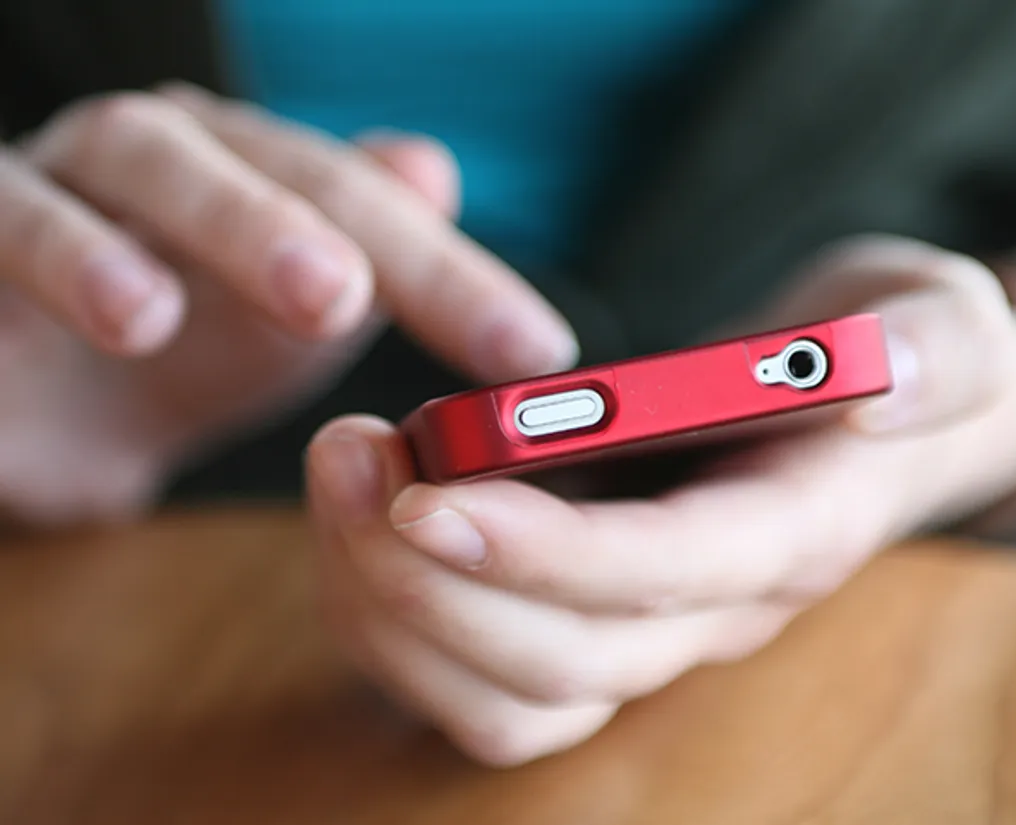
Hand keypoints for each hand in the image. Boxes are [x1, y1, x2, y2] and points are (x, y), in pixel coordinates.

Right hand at [0, 84, 575, 523]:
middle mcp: (158, 162)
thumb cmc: (179, 351)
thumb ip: (366, 256)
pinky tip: (111, 319)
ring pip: (96, 176)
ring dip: (152, 236)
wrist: (40, 401)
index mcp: (251, 178)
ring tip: (182, 317)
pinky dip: (50, 260)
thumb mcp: (287, 320)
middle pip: (239, 166)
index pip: (363, 208)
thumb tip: (432, 168)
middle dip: (289, 225)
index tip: (531, 353)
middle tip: (342, 298)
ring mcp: (50, 190)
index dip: (449, 276)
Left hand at [306, 235, 1015, 765]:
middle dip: (434, 578)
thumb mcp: (941, 316)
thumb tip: (873, 389)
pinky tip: (357, 520)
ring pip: (502, 698)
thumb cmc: (885, 355)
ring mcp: (645, 633)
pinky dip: (392, 618)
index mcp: (792, 531)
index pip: (666, 573)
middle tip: (346, 455)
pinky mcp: (587, 625)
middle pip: (563, 660)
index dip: (546, 554)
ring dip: (394, 609)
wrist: (860, 409)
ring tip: (338, 476)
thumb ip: (937, 348)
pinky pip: (471, 679)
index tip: (426, 491)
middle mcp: (713, 611)